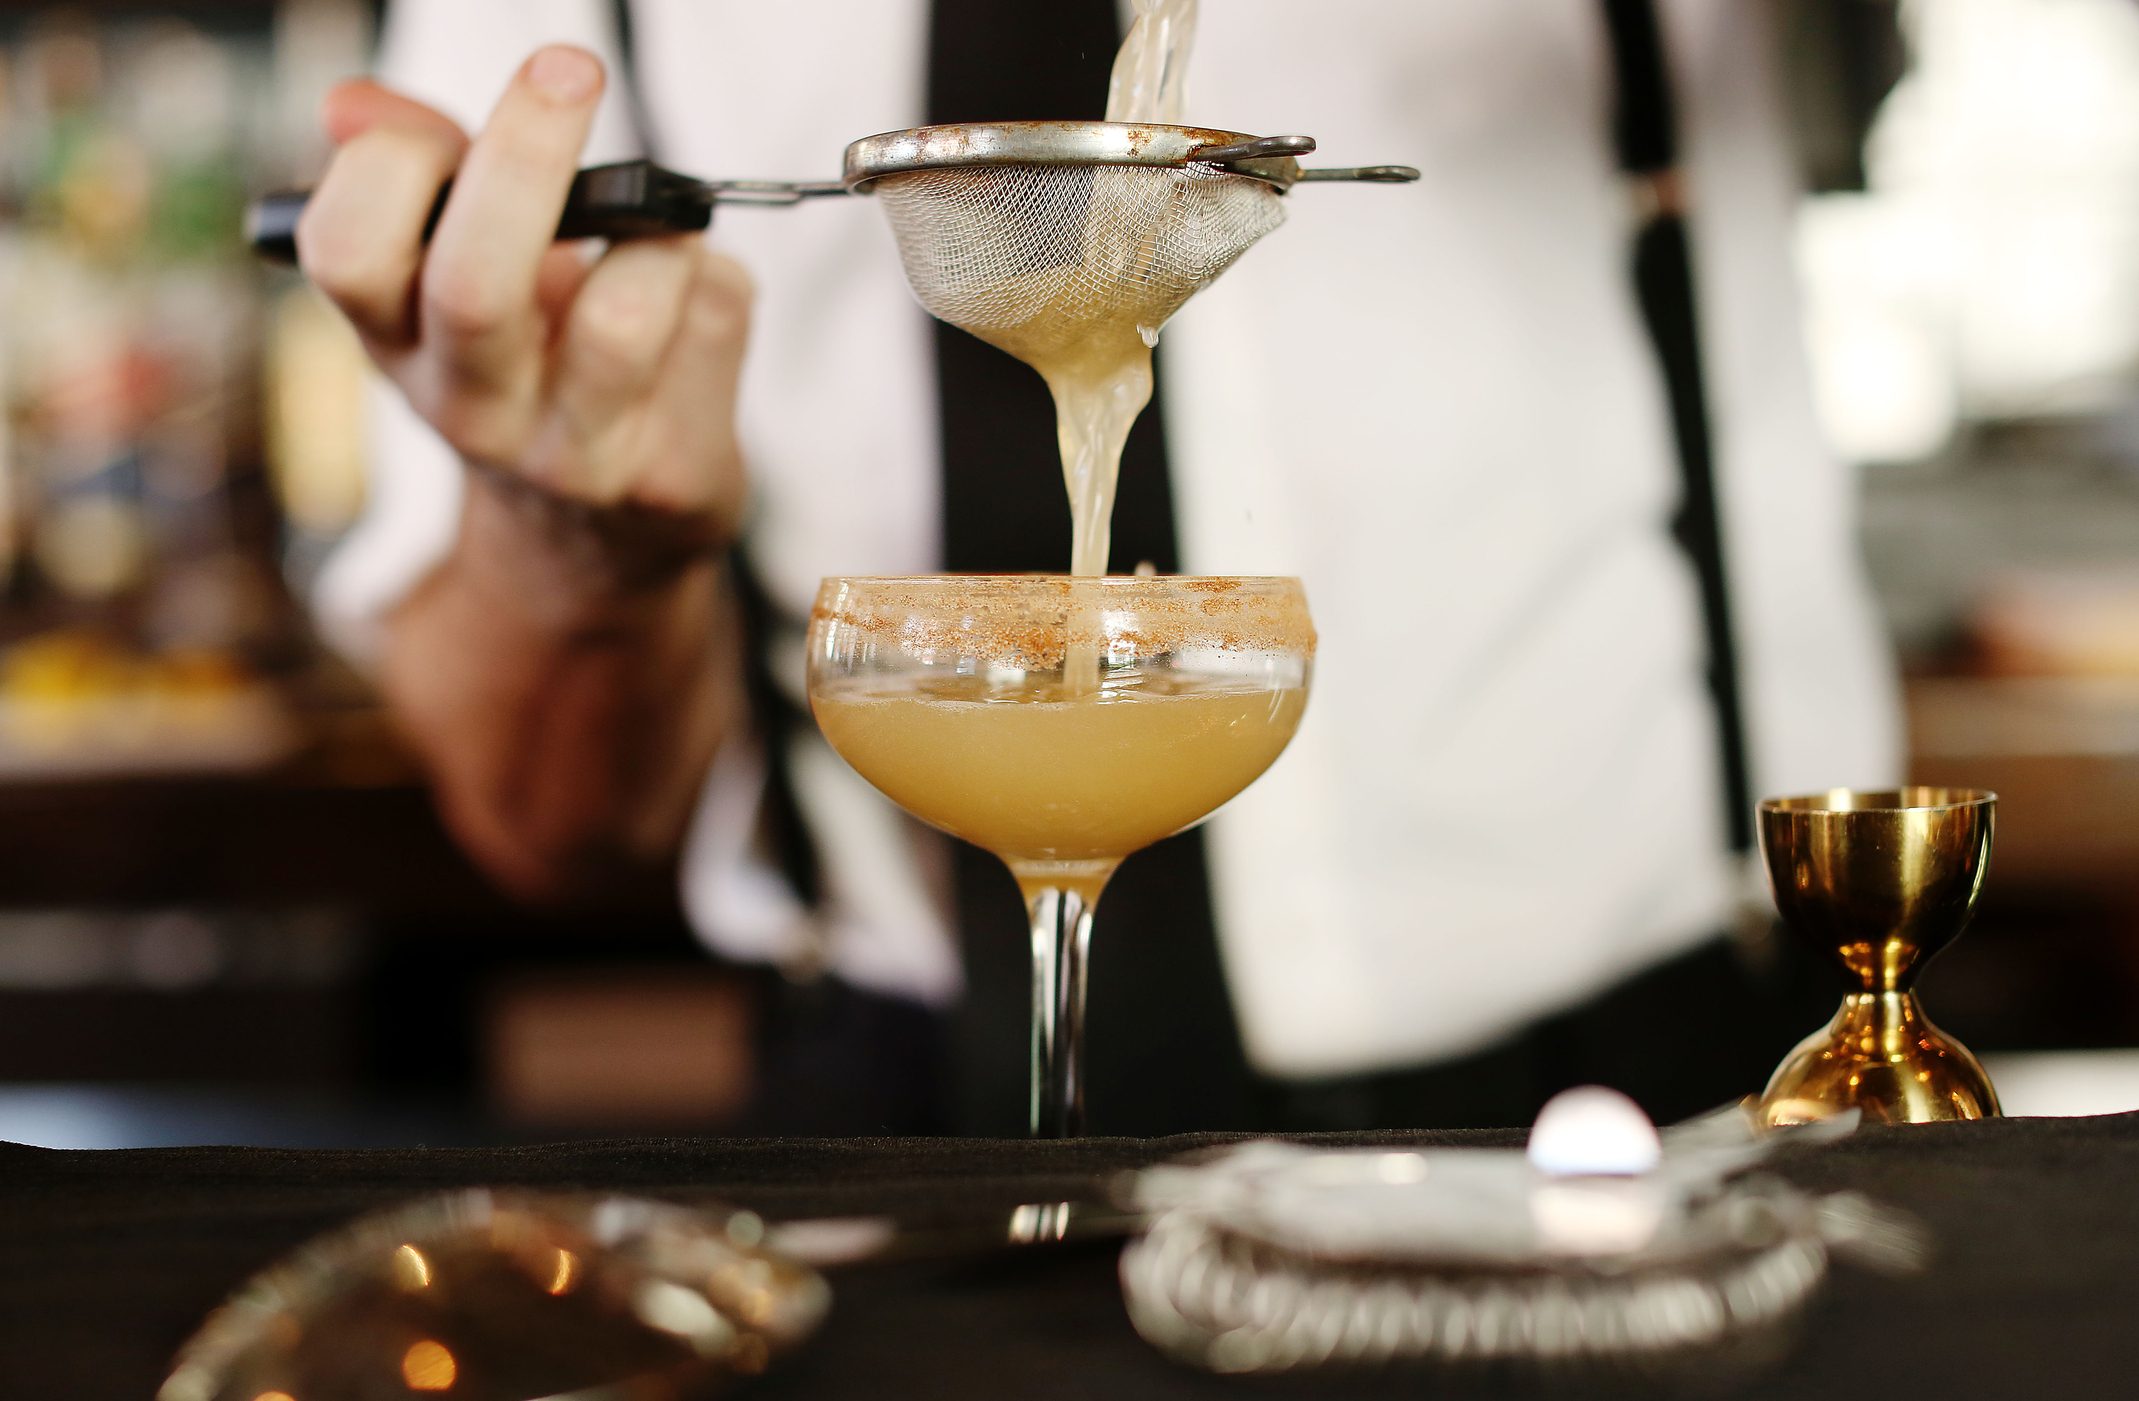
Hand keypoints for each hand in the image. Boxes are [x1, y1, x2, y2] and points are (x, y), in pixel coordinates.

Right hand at [296, 46, 749, 562]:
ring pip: (623, 314)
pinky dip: (711, 276)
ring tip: (656, 230)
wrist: (601, 529)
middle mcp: (470, 409)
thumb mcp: (453, 271)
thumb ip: (420, 172)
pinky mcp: (669, 470)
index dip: (393, 167)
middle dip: (524, 159)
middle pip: (475, 283)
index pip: (347, 251)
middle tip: (567, 69)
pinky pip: (712, 321)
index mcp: (396, 340)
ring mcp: (573, 453)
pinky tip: (691, 300)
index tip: (449, 124)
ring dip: (655, 235)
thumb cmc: (529, 362)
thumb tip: (353, 107)